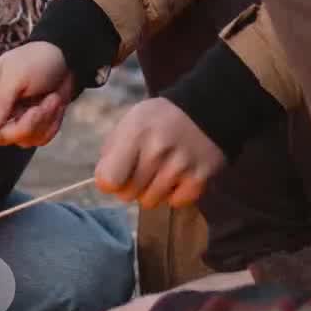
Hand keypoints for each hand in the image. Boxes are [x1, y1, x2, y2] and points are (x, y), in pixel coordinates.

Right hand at [0, 42, 73, 146]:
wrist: (66, 58)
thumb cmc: (36, 59)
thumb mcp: (15, 75)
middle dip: (22, 126)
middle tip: (38, 107)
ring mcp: (16, 121)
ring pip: (21, 140)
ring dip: (42, 122)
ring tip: (51, 99)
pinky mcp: (35, 126)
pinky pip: (40, 139)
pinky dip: (52, 123)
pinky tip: (55, 104)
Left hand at [96, 97, 224, 208]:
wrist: (205, 108)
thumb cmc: (158, 120)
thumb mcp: (128, 123)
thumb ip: (111, 154)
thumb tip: (105, 185)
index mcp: (135, 134)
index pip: (108, 180)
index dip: (110, 181)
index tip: (117, 172)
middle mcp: (158, 151)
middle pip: (127, 195)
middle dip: (130, 186)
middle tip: (142, 168)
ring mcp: (181, 165)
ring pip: (150, 202)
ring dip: (152, 190)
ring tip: (161, 169)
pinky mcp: (201, 177)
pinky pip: (175, 202)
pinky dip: (175, 193)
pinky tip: (178, 175)